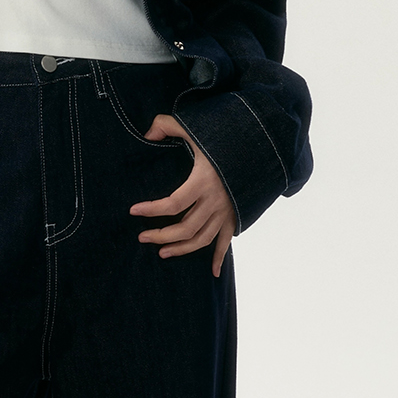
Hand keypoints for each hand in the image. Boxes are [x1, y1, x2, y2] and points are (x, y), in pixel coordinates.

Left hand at [130, 116, 234, 277]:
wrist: (264, 147)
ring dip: (181, 249)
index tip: (134, 211)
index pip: (172, 203)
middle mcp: (216, 200)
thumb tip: (146, 133)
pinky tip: (213, 272)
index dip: (152, 210)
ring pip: (202, 239)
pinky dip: (220, 258)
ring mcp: (227, 211)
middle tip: (143, 237)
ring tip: (162, 252)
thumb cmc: (227, 138)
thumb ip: (169, 125)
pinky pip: (226, 242)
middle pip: (185, 228)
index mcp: (203, 181)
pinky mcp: (236, 216)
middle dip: (161, 235)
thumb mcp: (198, 127)